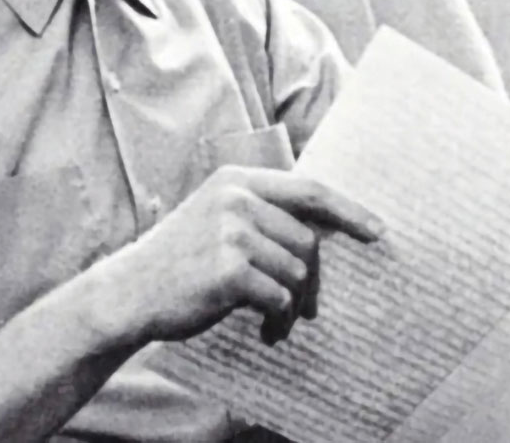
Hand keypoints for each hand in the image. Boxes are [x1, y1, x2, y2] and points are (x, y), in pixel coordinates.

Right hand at [103, 166, 383, 346]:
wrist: (132, 289)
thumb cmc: (181, 259)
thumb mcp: (217, 217)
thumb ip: (261, 214)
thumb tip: (325, 232)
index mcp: (236, 180)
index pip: (308, 189)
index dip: (348, 210)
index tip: (377, 231)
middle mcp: (235, 198)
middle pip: (308, 240)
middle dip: (314, 280)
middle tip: (306, 308)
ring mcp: (231, 231)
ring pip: (298, 272)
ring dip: (295, 305)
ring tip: (277, 320)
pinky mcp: (228, 269)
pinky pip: (280, 298)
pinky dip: (279, 319)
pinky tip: (264, 329)